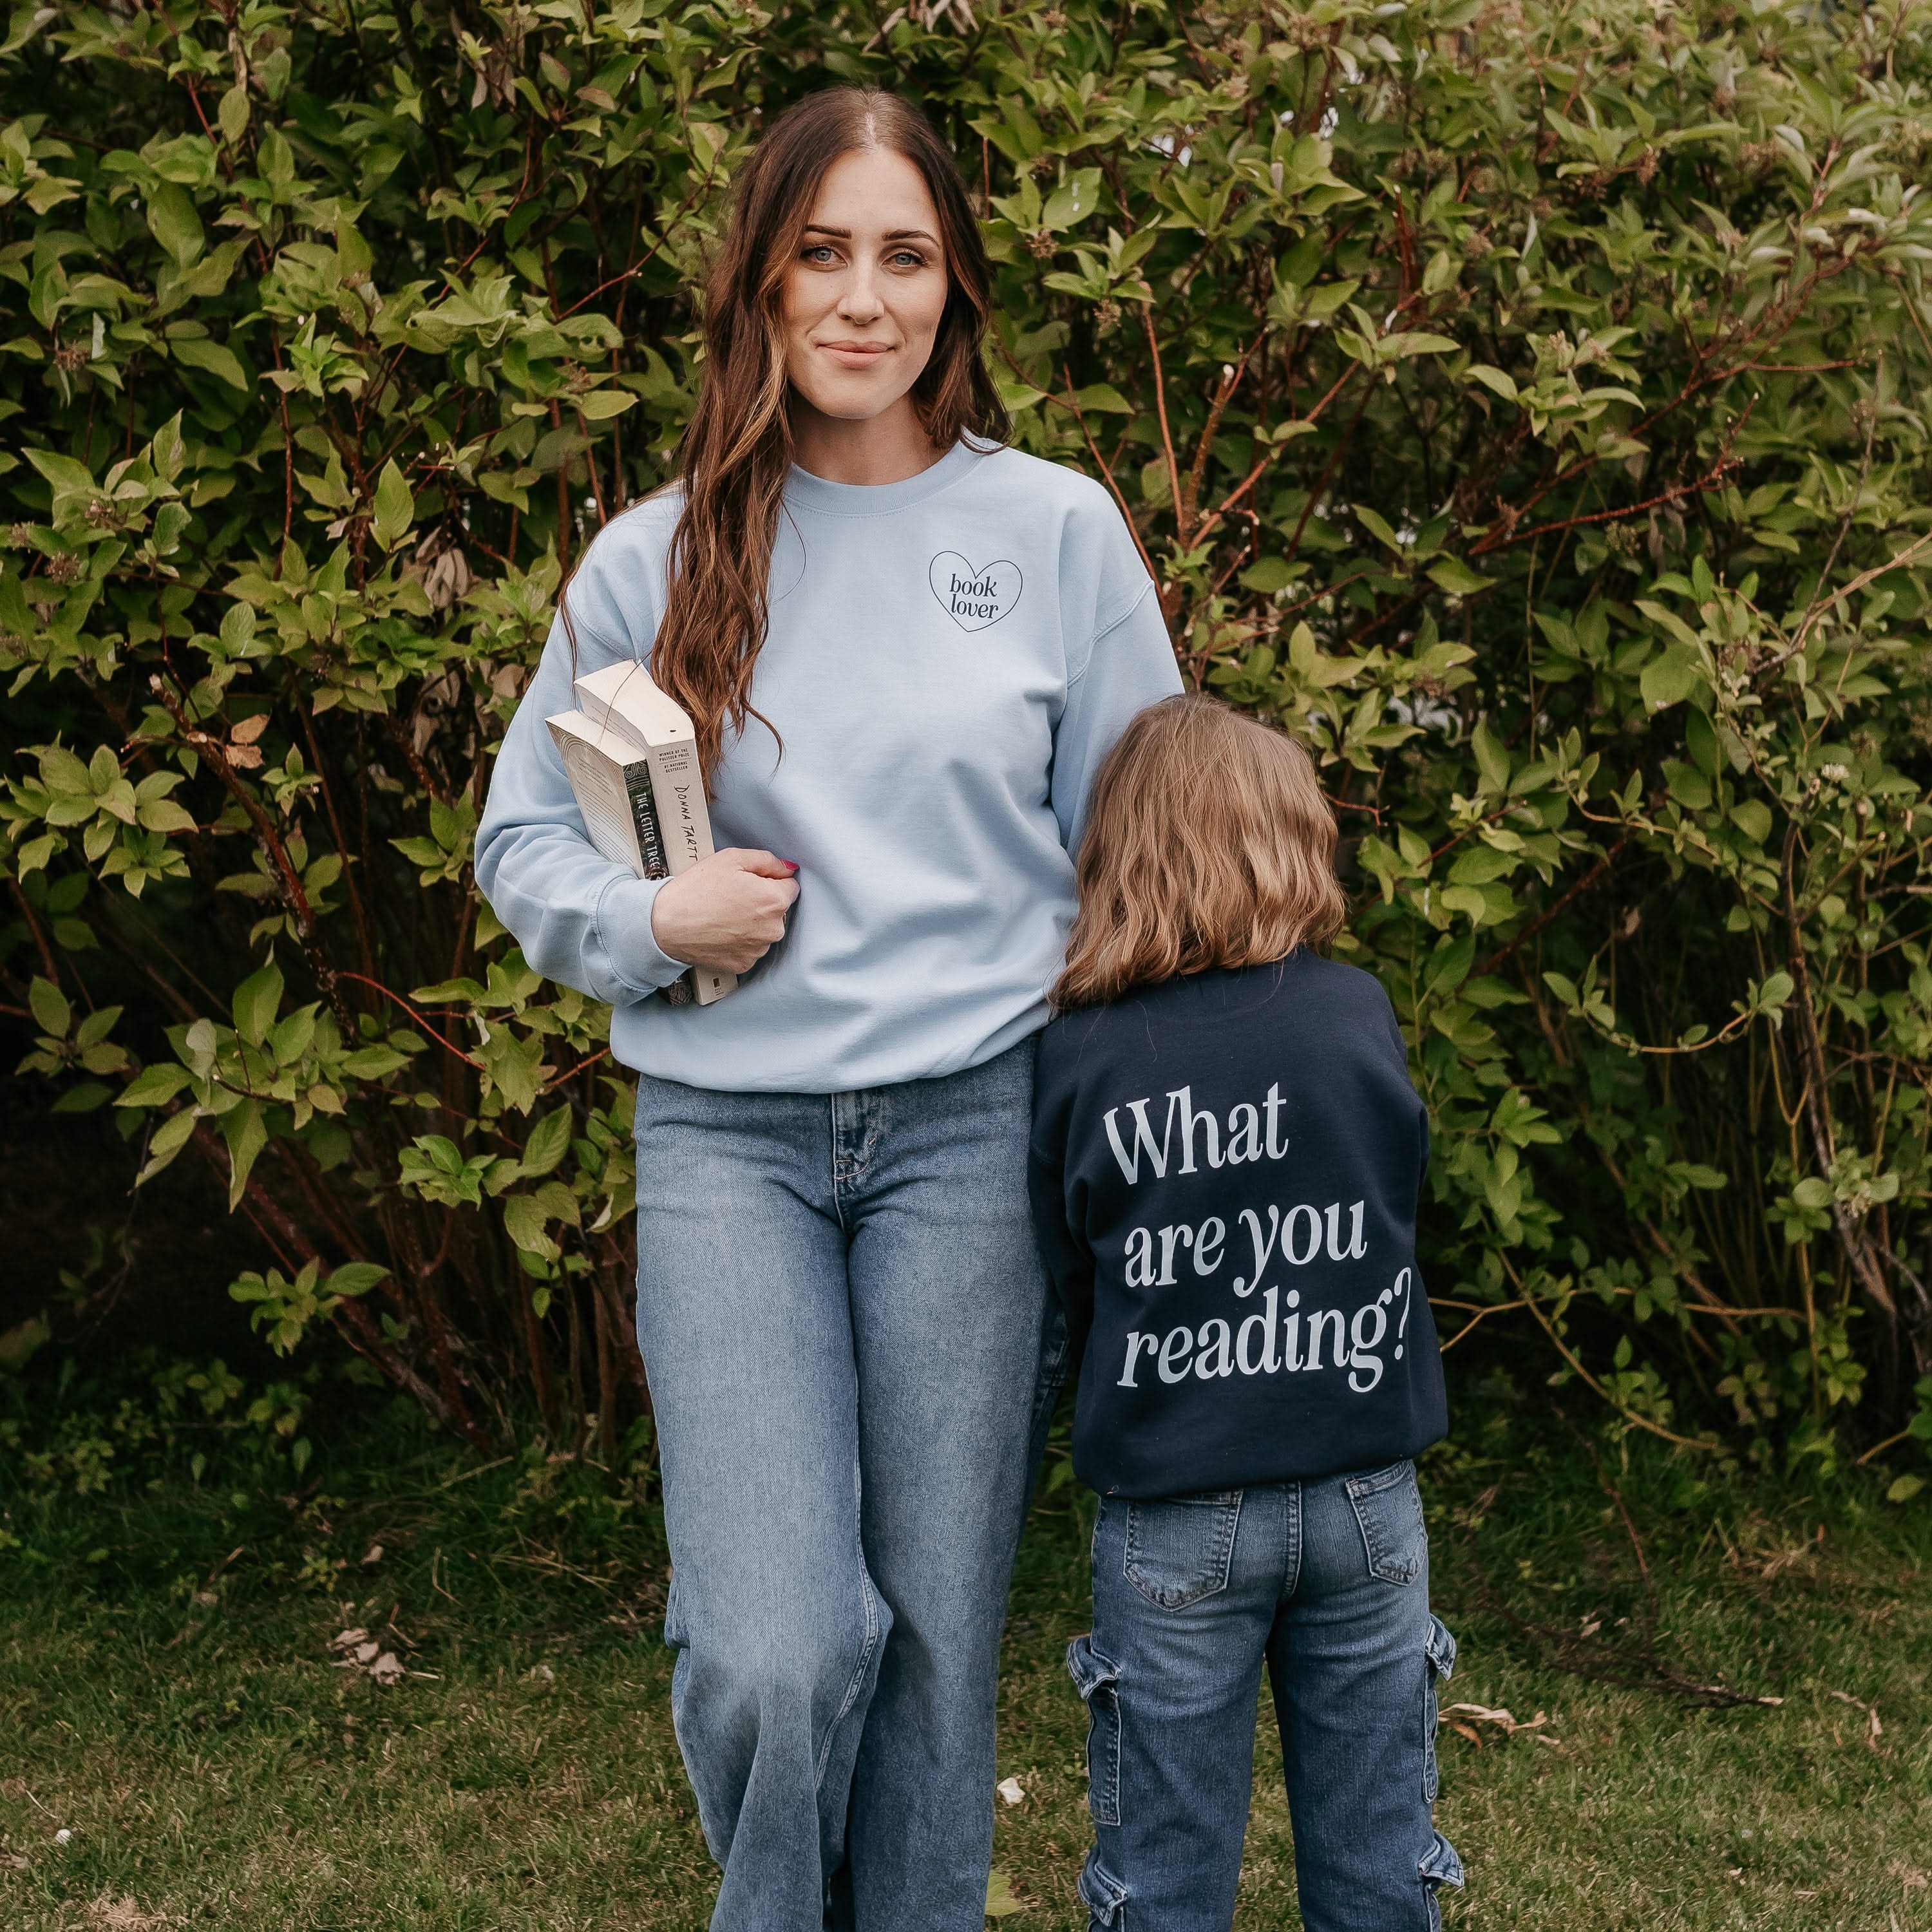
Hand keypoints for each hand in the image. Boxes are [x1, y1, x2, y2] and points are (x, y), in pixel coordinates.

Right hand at [650, 848, 798, 975]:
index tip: (749, 882)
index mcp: (774, 900)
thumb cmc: (697, 889)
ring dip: (753, 923)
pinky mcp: (744, 964)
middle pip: (779, 910)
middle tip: (733, 897)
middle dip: (763, 902)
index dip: (770, 881)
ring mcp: (759, 949)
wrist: (666, 924)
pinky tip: (721, 931)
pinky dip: (740, 940)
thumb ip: (767, 861)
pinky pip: (750, 947)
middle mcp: (773, 929)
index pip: (790, 886)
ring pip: (765, 930)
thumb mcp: (732, 859)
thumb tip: (788, 868)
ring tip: (724, 915)